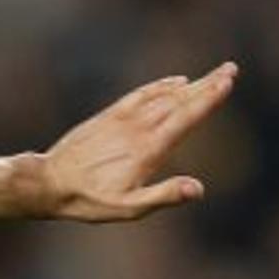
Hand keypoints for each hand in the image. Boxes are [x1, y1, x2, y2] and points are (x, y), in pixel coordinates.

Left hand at [38, 62, 238, 222]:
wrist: (48, 182)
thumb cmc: (88, 200)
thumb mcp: (128, 208)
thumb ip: (163, 196)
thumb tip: (198, 189)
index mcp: (148, 150)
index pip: (185, 118)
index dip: (208, 100)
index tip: (227, 83)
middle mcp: (138, 129)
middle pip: (179, 101)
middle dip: (206, 85)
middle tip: (231, 69)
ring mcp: (123, 119)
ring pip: (163, 96)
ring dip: (190, 84)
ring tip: (213, 74)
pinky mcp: (109, 116)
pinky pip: (140, 95)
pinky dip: (160, 86)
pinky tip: (175, 82)